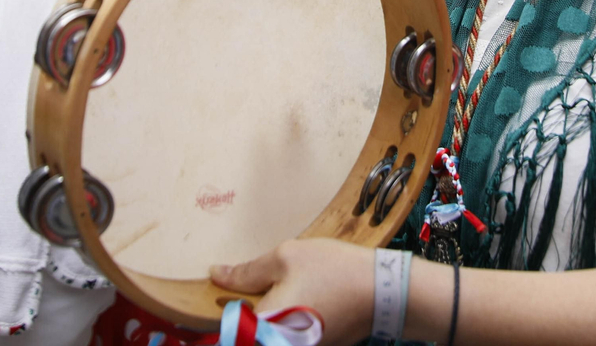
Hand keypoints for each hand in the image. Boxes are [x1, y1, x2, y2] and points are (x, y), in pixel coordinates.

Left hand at [211, 238, 372, 345]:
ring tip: (275, 292)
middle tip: (244, 289)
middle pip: (246, 337)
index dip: (217, 319)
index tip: (212, 298)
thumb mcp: (287, 257)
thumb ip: (247, 271)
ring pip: (266, 336)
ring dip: (262, 320)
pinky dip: (282, 323)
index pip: (226, 333)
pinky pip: (285, 338)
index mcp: (264, 327)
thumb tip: (217, 275)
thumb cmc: (335, 272)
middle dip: (241, 319)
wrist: (383, 292)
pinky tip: (294, 301)